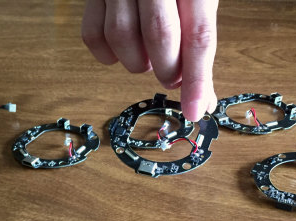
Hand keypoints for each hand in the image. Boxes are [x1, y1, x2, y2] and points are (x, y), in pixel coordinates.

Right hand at [81, 0, 218, 121]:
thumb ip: (199, 43)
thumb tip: (203, 99)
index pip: (197, 35)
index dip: (196, 79)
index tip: (194, 111)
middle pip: (159, 37)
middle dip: (166, 70)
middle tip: (171, 75)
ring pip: (121, 37)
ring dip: (136, 62)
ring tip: (148, 56)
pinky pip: (92, 34)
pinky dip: (107, 55)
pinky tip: (123, 49)